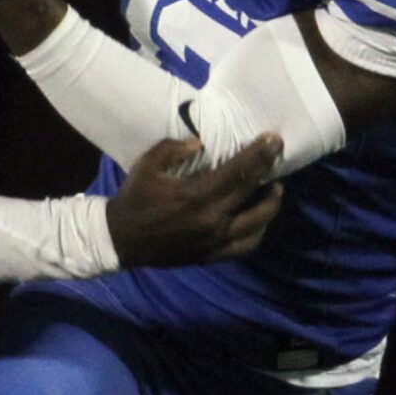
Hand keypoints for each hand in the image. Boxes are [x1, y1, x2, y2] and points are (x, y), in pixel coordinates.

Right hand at [107, 136, 282, 267]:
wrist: (120, 241)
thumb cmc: (134, 199)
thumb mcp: (146, 165)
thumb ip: (172, 149)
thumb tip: (202, 143)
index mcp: (194, 195)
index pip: (238, 170)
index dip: (259, 153)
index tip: (273, 139)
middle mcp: (210, 219)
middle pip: (251, 190)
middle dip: (268, 167)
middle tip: (276, 153)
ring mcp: (214, 240)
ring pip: (258, 221)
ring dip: (271, 202)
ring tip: (275, 188)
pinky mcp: (212, 255)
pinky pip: (246, 245)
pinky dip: (258, 230)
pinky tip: (259, 218)